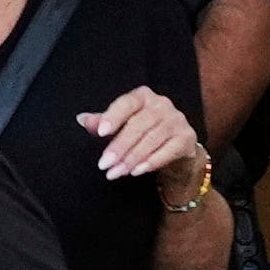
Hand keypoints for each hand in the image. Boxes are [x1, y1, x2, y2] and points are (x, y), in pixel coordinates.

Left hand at [80, 86, 204, 187]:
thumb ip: (103, 122)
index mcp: (143, 96)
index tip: (100, 133)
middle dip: (119, 146)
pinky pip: (169, 150)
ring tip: (115, 173)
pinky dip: (152, 161)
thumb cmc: (144, 134)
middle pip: (139, 124)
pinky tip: (136, 172)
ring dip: (132, 158)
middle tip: (104, 164)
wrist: (176, 149)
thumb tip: (82, 119)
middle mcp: (162, 104)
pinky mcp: (187, 137)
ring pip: (152, 139)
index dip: (113, 116)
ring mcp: (177, 120)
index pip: (127, 103)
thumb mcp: (122, 126)